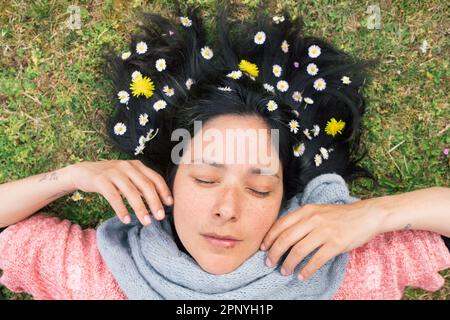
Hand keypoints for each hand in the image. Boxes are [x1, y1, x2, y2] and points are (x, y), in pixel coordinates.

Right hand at [67, 160, 172, 224]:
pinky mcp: (100, 180)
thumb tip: (159, 201)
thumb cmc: (110, 177)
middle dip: (155, 202)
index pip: (155, 177)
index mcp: (136, 165)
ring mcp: (113, 172)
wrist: (83, 172)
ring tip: (146, 222)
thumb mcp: (128, 177)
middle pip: (146, 185)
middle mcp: (127, 166)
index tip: (170, 204)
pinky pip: (113, 196)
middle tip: (161, 217)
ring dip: (140, 208)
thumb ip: (141, 184)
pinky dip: (121, 209)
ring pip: (131, 192)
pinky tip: (126, 219)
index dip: (164, 191)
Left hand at [260, 200, 385, 279]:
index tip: (263, 248)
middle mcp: (313, 220)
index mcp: (306, 211)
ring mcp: (325, 232)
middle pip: (286, 239)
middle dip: (274, 253)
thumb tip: (282, 234)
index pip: (280, 224)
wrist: (366, 215)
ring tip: (284, 271)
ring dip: (288, 264)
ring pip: (299, 251)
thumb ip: (301, 219)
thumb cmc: (339, 215)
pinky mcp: (336, 244)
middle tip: (269, 263)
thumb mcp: (317, 210)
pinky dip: (306, 270)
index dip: (269, 238)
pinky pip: (316, 260)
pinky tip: (301, 275)